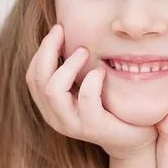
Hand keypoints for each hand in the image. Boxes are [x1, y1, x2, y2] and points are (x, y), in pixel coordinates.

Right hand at [26, 25, 157, 159]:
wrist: (135, 138)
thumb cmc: (111, 107)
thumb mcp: (88, 87)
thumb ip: (76, 70)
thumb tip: (70, 34)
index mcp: (51, 106)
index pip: (33, 76)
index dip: (41, 50)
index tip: (57, 30)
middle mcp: (56, 116)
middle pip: (38, 80)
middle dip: (48, 50)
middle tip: (63, 31)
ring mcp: (73, 124)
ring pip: (53, 91)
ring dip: (68, 65)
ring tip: (84, 51)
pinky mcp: (93, 127)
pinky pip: (86, 99)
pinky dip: (92, 81)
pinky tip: (101, 71)